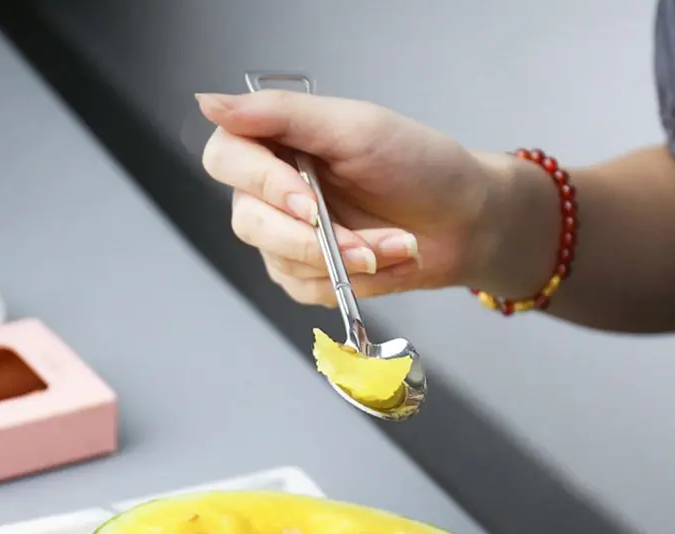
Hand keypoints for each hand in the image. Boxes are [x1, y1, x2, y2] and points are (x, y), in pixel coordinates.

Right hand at [196, 90, 508, 305]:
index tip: (310, 200)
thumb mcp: (354, 127)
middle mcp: (274, 191)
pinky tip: (385, 260)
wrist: (463, 221)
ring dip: (344, 259)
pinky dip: (352, 280)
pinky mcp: (307, 275)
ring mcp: (287, 238)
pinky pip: (305, 290)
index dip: (263, 184)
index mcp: (278, 144)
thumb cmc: (419, 166)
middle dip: (311, 238)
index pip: (228, 159)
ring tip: (392, 244)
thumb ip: (282, 115)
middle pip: (248, 221)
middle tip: (360, 238)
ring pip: (280, 261)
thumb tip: (211, 103)